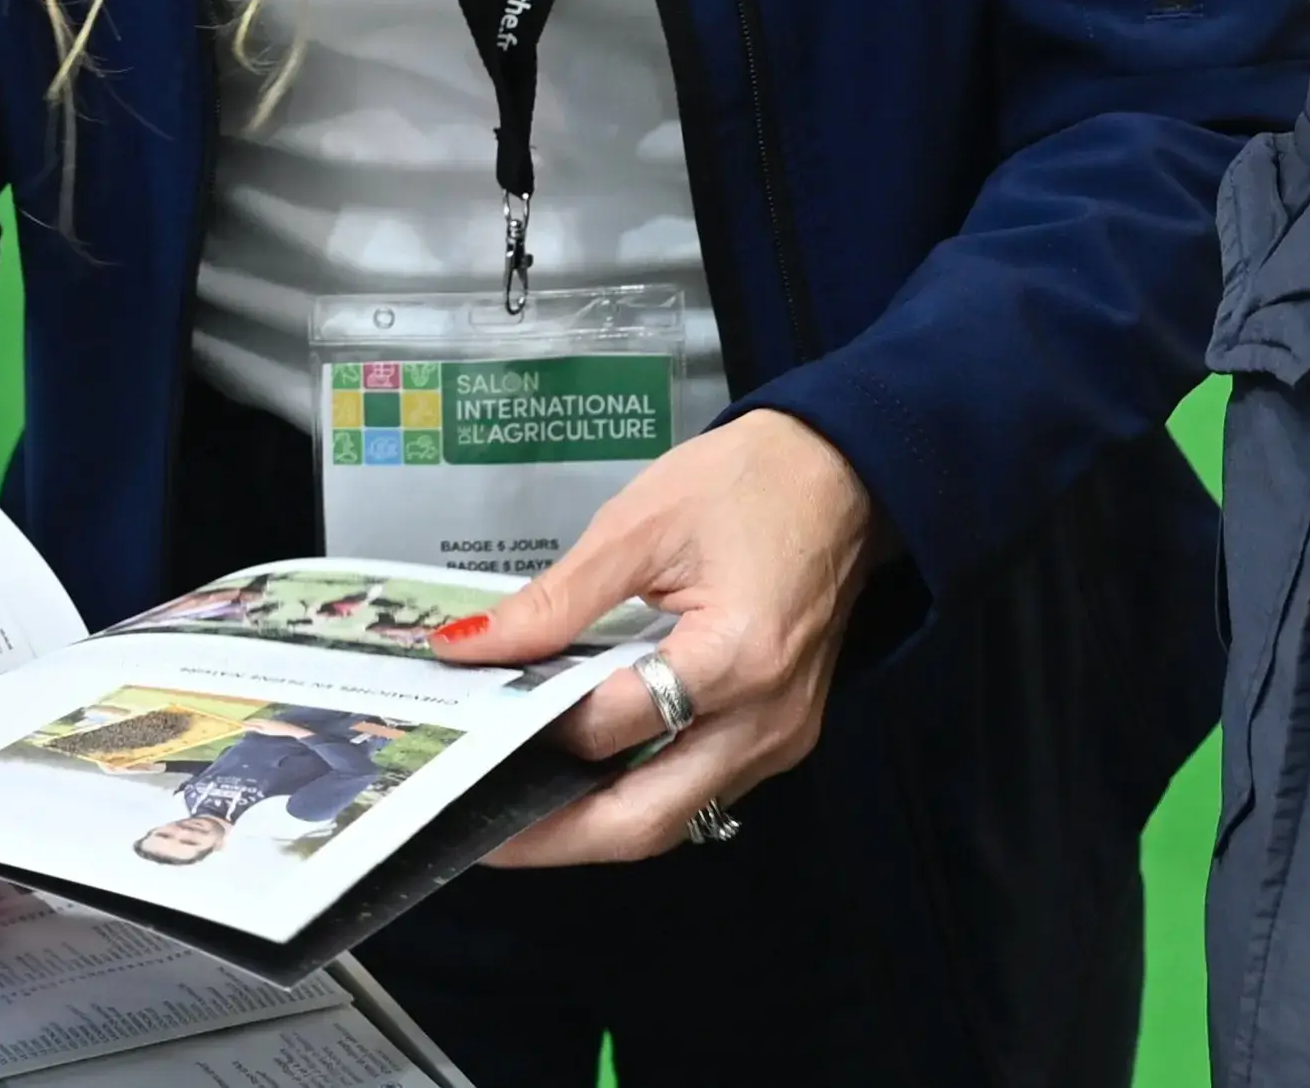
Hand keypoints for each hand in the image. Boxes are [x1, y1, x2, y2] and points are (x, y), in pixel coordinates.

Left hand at [429, 408, 888, 865]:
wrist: (846, 474)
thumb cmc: (747, 484)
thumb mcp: (639, 526)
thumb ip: (555, 601)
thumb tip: (469, 648)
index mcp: (737, 658)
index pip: (613, 724)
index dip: (532, 727)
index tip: (463, 728)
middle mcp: (766, 721)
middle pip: (646, 817)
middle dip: (557, 835)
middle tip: (478, 834)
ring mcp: (780, 740)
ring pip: (673, 818)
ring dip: (593, 826)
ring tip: (515, 817)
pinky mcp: (780, 738)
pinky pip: (698, 790)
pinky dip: (635, 794)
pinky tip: (582, 781)